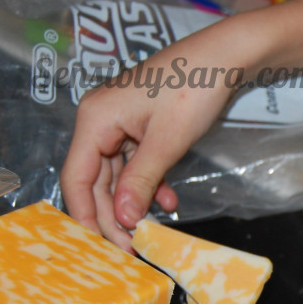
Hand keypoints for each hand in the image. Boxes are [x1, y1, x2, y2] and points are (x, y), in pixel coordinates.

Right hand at [60, 27, 242, 249]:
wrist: (225, 57)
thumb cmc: (193, 90)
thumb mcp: (166, 142)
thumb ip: (140, 182)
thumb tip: (122, 220)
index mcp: (95, 119)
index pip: (76, 178)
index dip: (86, 215)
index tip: (103, 246)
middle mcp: (100, 120)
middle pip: (95, 180)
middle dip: (113, 214)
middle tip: (133, 246)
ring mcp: (120, 122)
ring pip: (116, 175)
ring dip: (133, 202)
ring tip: (150, 230)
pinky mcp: (140, 125)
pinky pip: (136, 162)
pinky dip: (149, 183)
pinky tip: (167, 199)